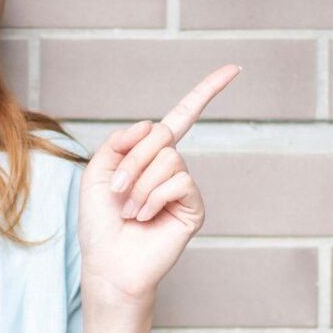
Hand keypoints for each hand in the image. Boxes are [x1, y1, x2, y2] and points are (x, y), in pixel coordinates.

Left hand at [79, 64, 240, 305]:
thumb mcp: (98, 172)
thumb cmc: (100, 223)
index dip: (206, 92)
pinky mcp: (193, 208)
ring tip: (130, 210)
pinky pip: (180, 182)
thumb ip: (119, 141)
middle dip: (132, 160)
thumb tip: (153, 124)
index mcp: (149, 155)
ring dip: (140, 184)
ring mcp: (184, 188)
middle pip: (161, 135)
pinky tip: (145, 217)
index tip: (234, 69)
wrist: (108, 263)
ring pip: (169, 159)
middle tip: (117, 190)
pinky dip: (155, 197)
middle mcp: (171, 168)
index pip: (182, 117)